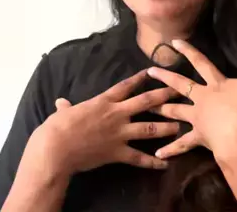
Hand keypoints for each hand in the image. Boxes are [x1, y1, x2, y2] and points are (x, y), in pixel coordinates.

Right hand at [18, 70, 179, 180]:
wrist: (56, 148)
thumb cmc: (56, 128)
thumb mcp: (62, 113)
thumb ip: (66, 107)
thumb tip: (60, 102)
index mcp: (103, 101)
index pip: (126, 86)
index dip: (140, 78)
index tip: (152, 71)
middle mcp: (116, 114)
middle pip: (146, 101)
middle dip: (164, 95)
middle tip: (179, 91)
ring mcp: (119, 133)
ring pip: (149, 128)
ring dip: (166, 127)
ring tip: (180, 126)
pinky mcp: (118, 152)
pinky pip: (139, 157)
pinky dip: (153, 162)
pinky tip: (165, 164)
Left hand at [146, 28, 236, 160]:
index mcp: (215, 85)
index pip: (200, 63)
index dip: (189, 51)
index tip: (173, 42)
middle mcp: (202, 99)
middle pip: (180, 85)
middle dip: (165, 78)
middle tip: (149, 72)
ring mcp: (197, 118)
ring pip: (175, 112)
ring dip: (161, 109)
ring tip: (146, 108)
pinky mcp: (198, 137)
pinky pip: (182, 144)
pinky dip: (171, 149)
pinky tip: (158, 153)